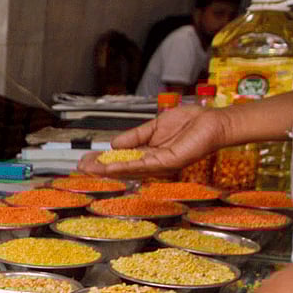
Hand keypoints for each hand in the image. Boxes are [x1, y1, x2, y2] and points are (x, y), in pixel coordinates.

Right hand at [77, 106, 224, 176]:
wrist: (213, 122)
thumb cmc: (191, 123)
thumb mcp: (154, 126)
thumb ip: (134, 137)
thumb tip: (113, 144)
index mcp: (149, 153)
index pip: (121, 159)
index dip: (103, 160)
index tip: (86, 160)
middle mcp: (153, 163)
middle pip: (121, 168)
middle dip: (99, 168)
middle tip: (80, 168)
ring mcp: (160, 165)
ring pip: (128, 170)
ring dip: (106, 170)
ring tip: (88, 169)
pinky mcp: (167, 163)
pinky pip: (142, 166)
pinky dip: (124, 167)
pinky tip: (110, 167)